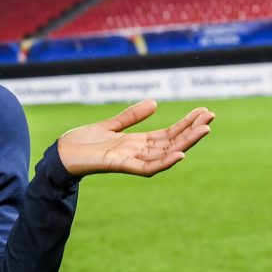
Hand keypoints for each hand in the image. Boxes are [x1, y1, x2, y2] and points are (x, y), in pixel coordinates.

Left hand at [57, 99, 214, 177]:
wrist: (60, 154)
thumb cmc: (82, 142)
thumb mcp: (110, 125)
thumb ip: (131, 116)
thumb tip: (155, 103)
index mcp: (136, 143)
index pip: (168, 134)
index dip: (186, 124)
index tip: (204, 112)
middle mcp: (137, 152)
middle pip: (172, 142)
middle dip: (192, 131)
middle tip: (211, 117)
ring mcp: (130, 160)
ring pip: (165, 154)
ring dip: (186, 143)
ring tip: (205, 130)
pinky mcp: (120, 165)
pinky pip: (147, 167)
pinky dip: (164, 162)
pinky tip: (180, 153)